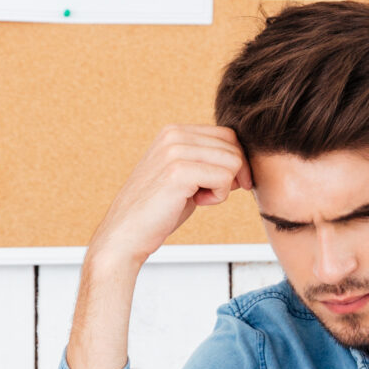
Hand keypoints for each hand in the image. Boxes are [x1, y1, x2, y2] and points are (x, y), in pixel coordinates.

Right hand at [67, 126, 250, 368]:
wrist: (125, 236)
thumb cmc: (157, 211)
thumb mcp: (184, 175)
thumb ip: (207, 160)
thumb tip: (244, 159)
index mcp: (174, 131)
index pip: (227, 135)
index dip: (235, 161)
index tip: (226, 184)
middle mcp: (174, 135)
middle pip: (234, 145)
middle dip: (234, 174)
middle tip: (211, 194)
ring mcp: (175, 151)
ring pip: (234, 161)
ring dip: (225, 186)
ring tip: (200, 198)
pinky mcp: (179, 171)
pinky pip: (225, 178)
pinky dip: (219, 196)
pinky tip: (197, 202)